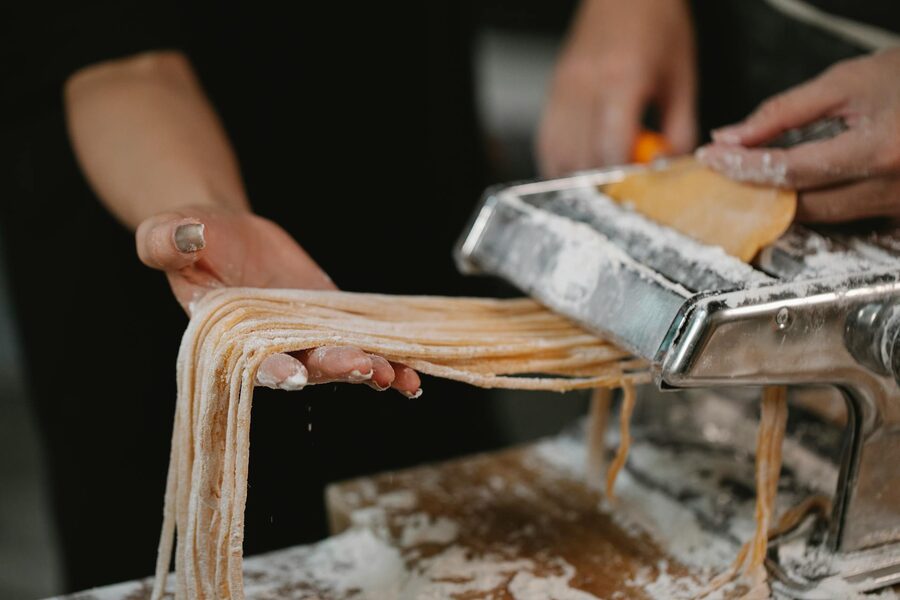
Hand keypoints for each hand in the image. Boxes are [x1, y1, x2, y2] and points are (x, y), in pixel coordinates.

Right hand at [135, 206, 421, 396]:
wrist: (222, 234)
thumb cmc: (189, 237)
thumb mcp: (169, 233)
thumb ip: (166, 240)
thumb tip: (181, 236)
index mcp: (227, 335)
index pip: (251, 361)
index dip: (274, 370)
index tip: (295, 375)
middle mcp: (270, 343)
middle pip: (307, 365)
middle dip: (336, 367)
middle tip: (365, 367)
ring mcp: (304, 335)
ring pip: (340, 360)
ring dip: (370, 370)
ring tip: (399, 377)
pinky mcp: (330, 320)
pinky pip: (360, 341)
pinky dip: (387, 357)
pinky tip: (413, 372)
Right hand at [536, 0, 696, 176]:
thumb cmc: (658, 26)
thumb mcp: (683, 78)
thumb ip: (679, 128)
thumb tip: (670, 167)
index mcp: (622, 80)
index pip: (611, 148)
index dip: (622, 177)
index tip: (637, 186)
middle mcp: (585, 85)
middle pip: (581, 157)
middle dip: (602, 181)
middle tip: (621, 187)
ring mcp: (563, 88)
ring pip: (557, 154)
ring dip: (578, 175)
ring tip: (600, 179)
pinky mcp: (553, 90)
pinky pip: (546, 140)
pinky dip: (559, 160)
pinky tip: (578, 165)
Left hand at [696, 48, 899, 222]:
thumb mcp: (847, 82)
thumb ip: (784, 113)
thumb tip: (732, 138)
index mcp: (882, 150)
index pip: (792, 170)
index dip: (744, 166)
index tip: (713, 157)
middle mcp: (893, 188)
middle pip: (803, 205)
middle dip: (758, 189)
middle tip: (725, 168)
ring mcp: (899, 207)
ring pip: (822, 216)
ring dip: (783, 198)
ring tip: (753, 172)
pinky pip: (845, 215)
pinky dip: (814, 200)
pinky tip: (792, 183)